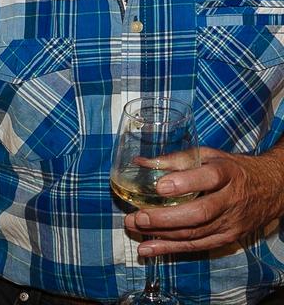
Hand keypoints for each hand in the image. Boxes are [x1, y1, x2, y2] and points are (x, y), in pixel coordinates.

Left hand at [124, 146, 283, 256]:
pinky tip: (148, 248)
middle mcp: (231, 200)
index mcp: (227, 173)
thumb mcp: (208, 155)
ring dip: (162, 234)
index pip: (209, 178)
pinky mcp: (228, 238)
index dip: (184, 183)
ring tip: (134, 228)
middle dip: (165, 218)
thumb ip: (175, 159)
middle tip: (138, 216)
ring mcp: (231, 223)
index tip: (159, 186)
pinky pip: (197, 246)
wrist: (269, 189)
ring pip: (196, 233)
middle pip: (199, 213)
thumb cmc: (232, 168)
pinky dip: (171, 248)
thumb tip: (140, 163)